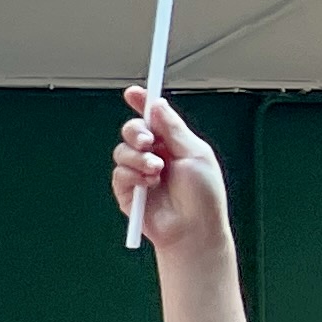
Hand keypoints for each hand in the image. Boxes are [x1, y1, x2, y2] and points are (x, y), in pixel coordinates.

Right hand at [112, 87, 228, 253]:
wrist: (192, 229)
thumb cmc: (203, 195)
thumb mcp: (194, 153)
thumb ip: (173, 129)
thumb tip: (157, 106)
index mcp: (173, 144)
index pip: (154, 119)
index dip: (142, 104)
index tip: (133, 92)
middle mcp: (155, 156)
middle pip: (132, 132)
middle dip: (135, 132)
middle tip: (146, 141)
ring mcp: (140, 174)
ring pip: (122, 152)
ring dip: (138, 158)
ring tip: (156, 171)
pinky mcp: (128, 193)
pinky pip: (119, 175)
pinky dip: (132, 176)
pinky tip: (149, 185)